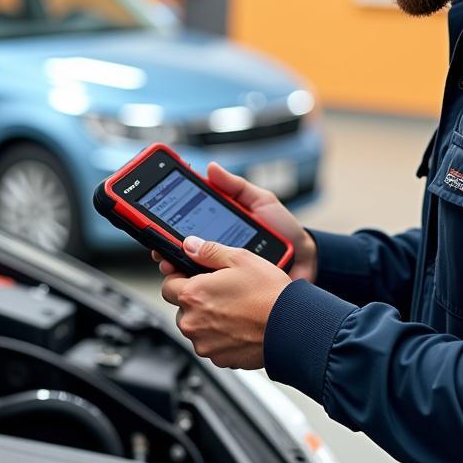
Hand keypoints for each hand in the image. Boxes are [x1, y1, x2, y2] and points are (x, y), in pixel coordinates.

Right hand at [151, 161, 317, 280]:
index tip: (152, 222)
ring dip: (177, 271)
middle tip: (159, 247)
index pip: (185, 231)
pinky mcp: (234, 294)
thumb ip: (236, 186)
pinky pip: (213, 294)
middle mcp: (216, 254)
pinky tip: (194, 284)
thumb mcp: (261, 201)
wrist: (309, 260)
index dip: (165, 227)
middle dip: (164, 250)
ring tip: (171, 263)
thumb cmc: (285, 230)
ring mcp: (224, 275)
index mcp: (218, 232)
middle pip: (180, 255)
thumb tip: (210, 168)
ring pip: (191, 277)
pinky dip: (201, 290)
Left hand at [161, 235, 291, 368]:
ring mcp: (204, 344)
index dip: (181, 278)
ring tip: (236, 309)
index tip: (195, 276)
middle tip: (223, 292)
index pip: (167, 285)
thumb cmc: (269, 294)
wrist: (292, 327)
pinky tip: (241, 325)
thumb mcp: (240, 259)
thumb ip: (208, 251)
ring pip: (197, 327)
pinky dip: (222, 336)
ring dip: (209, 319)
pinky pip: (212, 344)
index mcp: (193, 295)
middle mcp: (192, 323)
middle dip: (197, 300)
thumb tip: (189, 246)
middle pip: (182, 308)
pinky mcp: (219, 359)